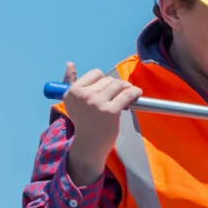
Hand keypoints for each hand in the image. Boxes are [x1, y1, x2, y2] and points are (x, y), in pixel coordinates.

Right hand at [62, 61, 141, 186]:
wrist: (89, 145)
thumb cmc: (83, 122)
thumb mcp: (72, 101)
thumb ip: (70, 82)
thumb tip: (69, 63)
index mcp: (73, 91)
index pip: (95, 74)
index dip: (104, 81)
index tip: (108, 90)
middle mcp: (83, 95)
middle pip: (108, 80)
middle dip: (116, 86)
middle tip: (119, 95)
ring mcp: (96, 103)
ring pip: (118, 85)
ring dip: (126, 87)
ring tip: (129, 93)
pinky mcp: (110, 111)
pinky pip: (127, 94)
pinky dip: (135, 92)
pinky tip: (137, 94)